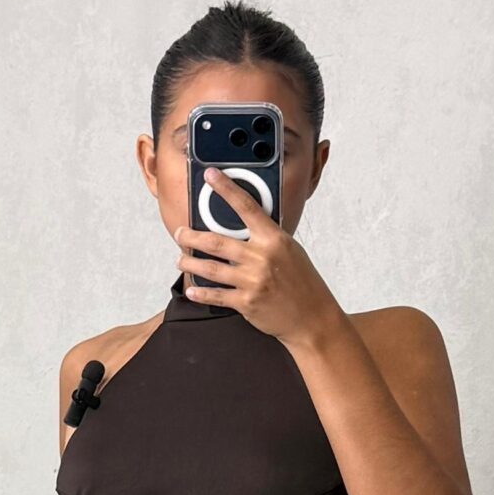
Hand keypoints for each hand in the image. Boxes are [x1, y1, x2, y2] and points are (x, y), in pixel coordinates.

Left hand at [175, 169, 339, 347]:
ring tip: (181, 260)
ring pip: (211, 268)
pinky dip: (201, 293)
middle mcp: (261, 258)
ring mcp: (252, 281)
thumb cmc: (303, 282)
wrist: (313, 318)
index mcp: (274, 239)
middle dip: (191, 237)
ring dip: (190, 263)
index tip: (210, 176)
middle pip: (216, 241)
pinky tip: (192, 290)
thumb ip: (267, 238)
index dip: (226, 189)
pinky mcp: (247, 303)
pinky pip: (216, 296)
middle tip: (180, 233)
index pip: (246, 206)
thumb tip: (243, 227)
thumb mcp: (290, 251)